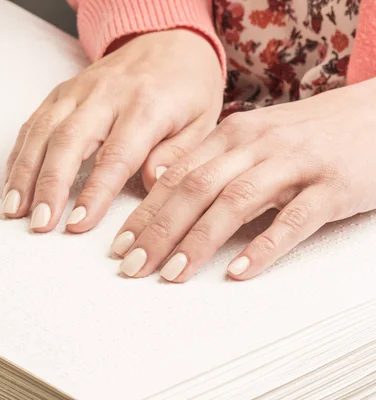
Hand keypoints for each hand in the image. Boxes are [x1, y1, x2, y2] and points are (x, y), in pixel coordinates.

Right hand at [2, 29, 222, 232]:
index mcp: (146, 104)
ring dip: (24, 172)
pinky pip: (34, 122)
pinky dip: (19, 154)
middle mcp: (106, 94)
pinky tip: (13, 183)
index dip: (95, 192)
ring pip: (43, 130)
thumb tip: (149, 185)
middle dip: (49, 185)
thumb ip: (177, 155)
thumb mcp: (202, 121)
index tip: (79, 224)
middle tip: (40, 223)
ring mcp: (78, 90)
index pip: (116, 155)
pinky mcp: (62, 91)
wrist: (169, 39)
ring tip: (14, 210)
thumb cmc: (187, 87)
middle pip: (69, 140)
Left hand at [112, 78, 375, 281]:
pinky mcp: (333, 186)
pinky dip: (265, 245)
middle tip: (133, 265)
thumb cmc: (310, 134)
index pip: (176, 175)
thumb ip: (212, 161)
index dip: (144, 212)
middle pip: (196, 188)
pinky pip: (294, 218)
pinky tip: (240, 270)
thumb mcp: (254, 139)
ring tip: (172, 273)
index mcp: (232, 135)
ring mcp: (295, 163)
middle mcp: (256, 145)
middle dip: (159, 230)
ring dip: (199, 241)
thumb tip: (161, 183)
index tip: (120, 244)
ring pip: (236, 201)